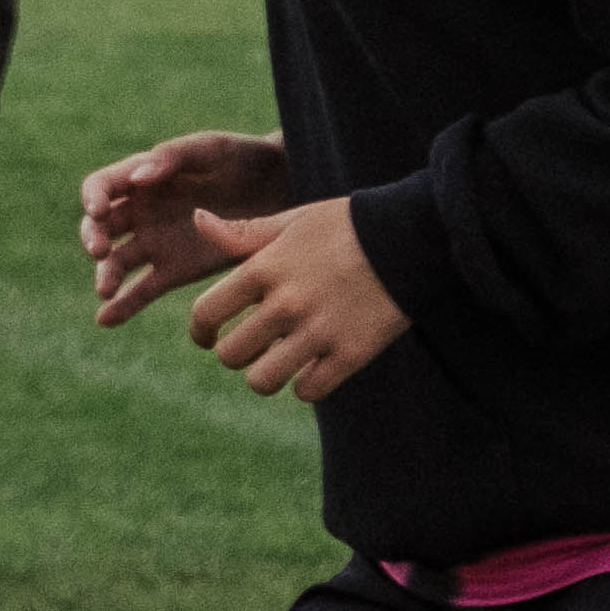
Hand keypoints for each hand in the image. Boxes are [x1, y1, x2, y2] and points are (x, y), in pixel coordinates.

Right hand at [81, 130, 291, 324]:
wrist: (282, 189)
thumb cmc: (245, 159)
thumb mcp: (212, 149)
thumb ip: (174, 157)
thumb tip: (136, 179)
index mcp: (142, 177)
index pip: (101, 186)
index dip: (93, 197)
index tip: (98, 209)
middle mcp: (141, 212)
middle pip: (101, 227)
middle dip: (94, 238)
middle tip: (100, 250)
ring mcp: (155, 244)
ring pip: (116, 262)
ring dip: (105, 275)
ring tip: (105, 290)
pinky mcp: (173, 272)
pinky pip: (141, 291)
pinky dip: (122, 306)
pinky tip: (106, 319)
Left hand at [184, 194, 410, 401]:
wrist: (412, 238)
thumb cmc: (347, 226)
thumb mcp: (293, 221)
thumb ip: (243, 232)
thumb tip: (197, 219)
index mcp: (263, 269)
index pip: (206, 313)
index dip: (200, 331)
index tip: (207, 336)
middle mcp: (285, 304)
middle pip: (231, 354)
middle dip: (237, 353)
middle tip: (254, 345)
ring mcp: (318, 332)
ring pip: (263, 381)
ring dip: (266, 376)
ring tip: (279, 363)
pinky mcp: (351, 353)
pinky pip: (308, 391)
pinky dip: (307, 385)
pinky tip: (315, 368)